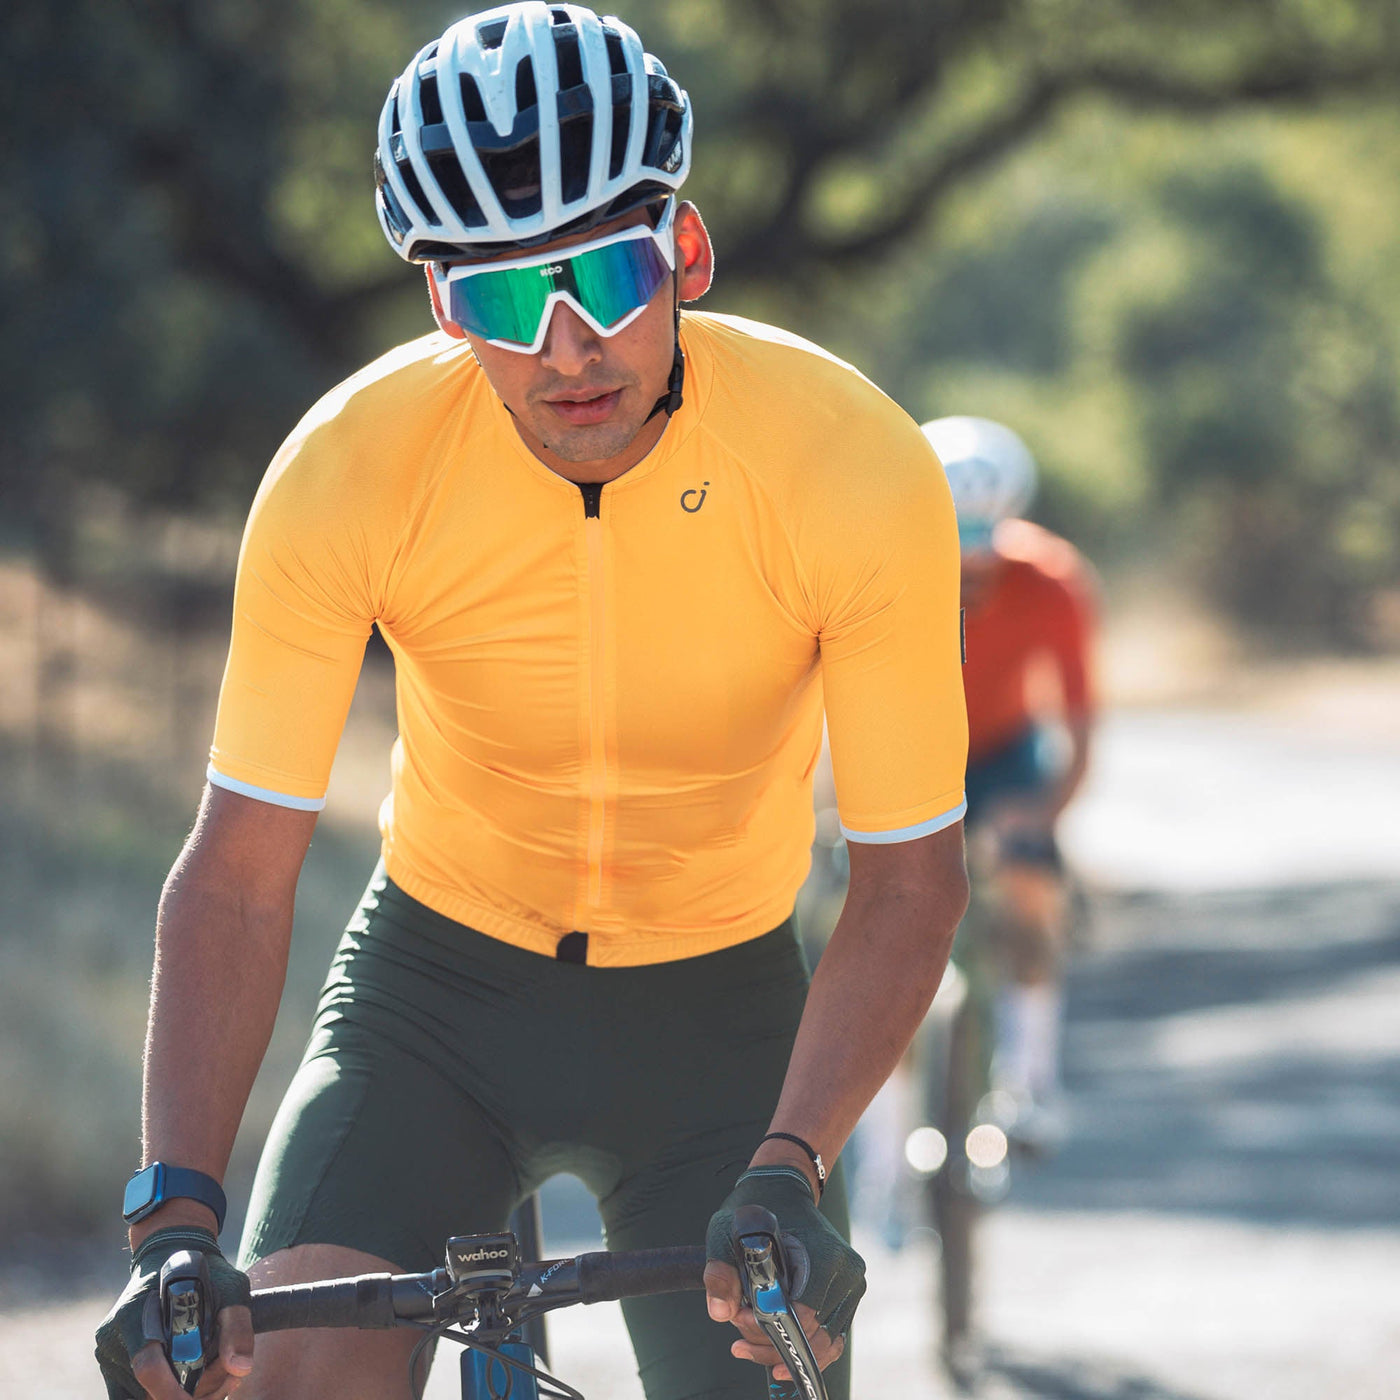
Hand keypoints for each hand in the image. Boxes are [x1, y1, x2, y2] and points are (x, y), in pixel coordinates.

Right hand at [95, 1228, 253, 1398]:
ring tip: (214, 1373)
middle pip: (148, 1388)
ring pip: (141, 1395)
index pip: (147, 1365)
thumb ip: (237, 1326)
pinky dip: (163, 1393)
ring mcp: (109, 1353)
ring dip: (177, 1395)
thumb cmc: (201, 1272)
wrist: (169, 1254)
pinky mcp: (111, 1365)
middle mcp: (115, 1337)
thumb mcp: (229, 1287)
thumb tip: (241, 1368)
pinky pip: (134, 1393)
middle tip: (227, 1383)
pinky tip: (192, 1380)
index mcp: (136, 1314)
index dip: (171, 1392)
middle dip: (188, 1394)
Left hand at [704, 1166, 864, 1380]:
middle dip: (770, 1345)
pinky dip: (801, 1347)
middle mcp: (846, 1273)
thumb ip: (721, 1271)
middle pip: (812, 1336)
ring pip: (822, 1344)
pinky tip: (771, 1345)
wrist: (783, 1188)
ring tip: (746, 1345)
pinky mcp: (847, 1297)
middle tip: (737, 1339)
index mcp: (825, 1255)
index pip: (802, 1316)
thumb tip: (721, 1312)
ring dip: (784, 1351)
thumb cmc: (756, 1210)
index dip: (768, 1329)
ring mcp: (851, 1287)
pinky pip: (829, 1338)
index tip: (737, 1319)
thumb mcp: (726, 1231)